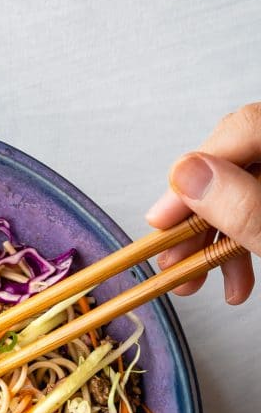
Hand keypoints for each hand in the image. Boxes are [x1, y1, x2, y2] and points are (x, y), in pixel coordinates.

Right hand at [146, 102, 260, 302]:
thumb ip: (243, 205)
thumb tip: (186, 173)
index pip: (239, 130)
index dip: (194, 173)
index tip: (161, 219)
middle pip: (234, 162)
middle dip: (198, 218)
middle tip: (171, 260)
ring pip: (242, 189)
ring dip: (213, 240)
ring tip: (195, 281)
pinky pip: (258, 205)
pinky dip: (241, 241)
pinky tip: (234, 279)